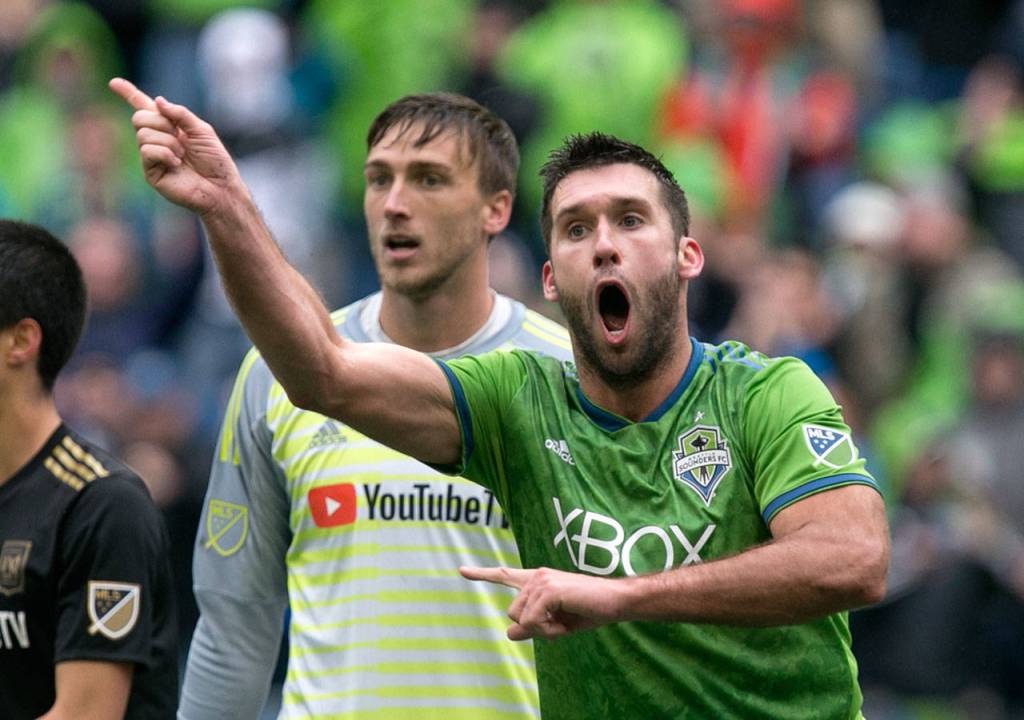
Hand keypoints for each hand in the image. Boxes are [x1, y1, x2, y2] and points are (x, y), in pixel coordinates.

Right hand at [108, 77, 243, 215]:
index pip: (145, 107)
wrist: (219, 187)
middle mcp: (157, 139)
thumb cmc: (215, 161)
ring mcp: (151, 156)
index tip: (114, 82)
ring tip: (182, 155)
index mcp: (169, 127)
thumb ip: (180, 114)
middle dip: (161, 123)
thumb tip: (157, 101)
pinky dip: (165, 153)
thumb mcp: (202, 131)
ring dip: (168, 142)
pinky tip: (176, 164)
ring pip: (143, 134)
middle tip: (179, 136)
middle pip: (139, 117)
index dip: (129, 94)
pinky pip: (147, 151)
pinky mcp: (150, 171)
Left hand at [460, 565, 624, 640]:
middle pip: (512, 614)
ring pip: (521, 619)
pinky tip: (565, 621)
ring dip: (543, 629)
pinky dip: (548, 630)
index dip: (482, 574)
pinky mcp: (548, 589)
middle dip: (534, 628)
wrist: (615, 601)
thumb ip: (532, 627)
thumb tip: (509, 633)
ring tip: (565, 619)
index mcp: (537, 580)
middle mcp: (536, 575)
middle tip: (560, 623)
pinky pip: (532, 622)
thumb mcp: (556, 624)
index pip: (505, 575)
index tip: (461, 570)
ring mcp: (541, 580)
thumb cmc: (588, 611)